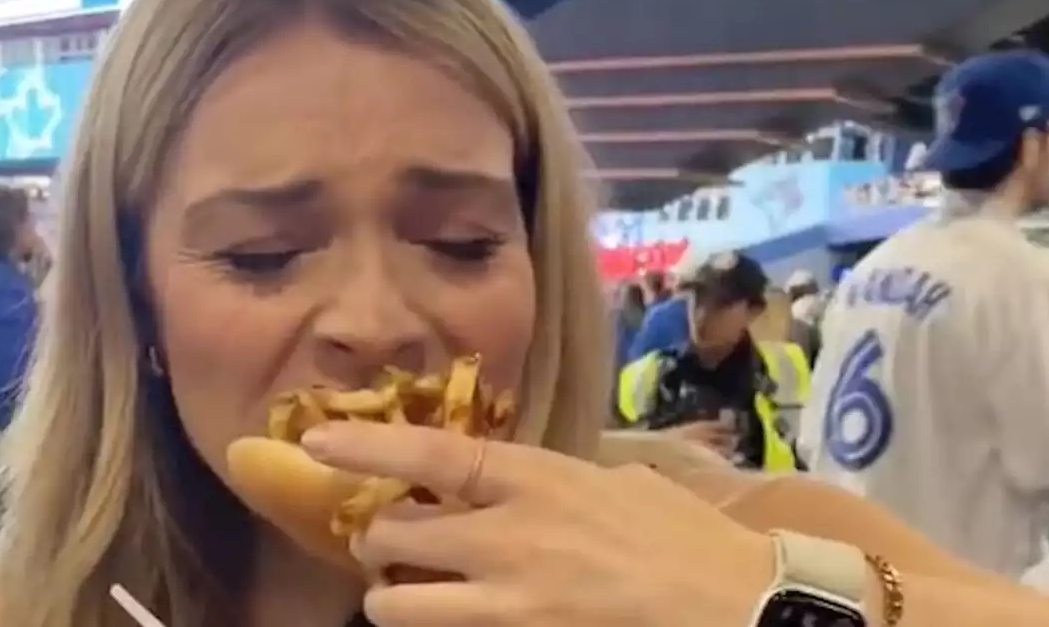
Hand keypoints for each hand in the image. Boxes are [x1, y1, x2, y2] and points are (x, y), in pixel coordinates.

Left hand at [301, 422, 774, 626]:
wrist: (735, 604)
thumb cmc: (683, 537)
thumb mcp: (618, 482)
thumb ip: (555, 478)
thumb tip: (519, 480)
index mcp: (537, 477)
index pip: (431, 453)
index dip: (365, 445)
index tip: (313, 440)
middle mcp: (509, 534)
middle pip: (392, 533)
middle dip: (375, 540)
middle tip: (387, 543)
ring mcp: (508, 599)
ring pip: (396, 602)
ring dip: (391, 597)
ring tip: (409, 592)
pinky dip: (432, 626)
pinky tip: (457, 616)